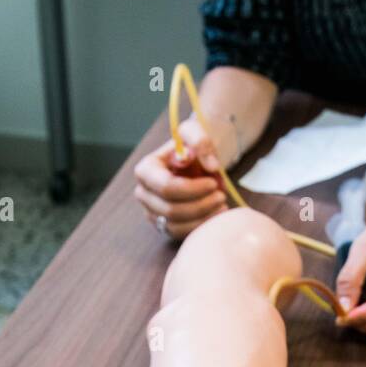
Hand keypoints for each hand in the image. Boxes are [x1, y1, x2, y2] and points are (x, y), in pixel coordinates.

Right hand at [134, 116, 230, 240]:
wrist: (195, 157)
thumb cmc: (193, 144)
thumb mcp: (195, 132)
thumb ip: (201, 141)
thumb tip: (211, 166)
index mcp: (145, 170)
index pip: (166, 187)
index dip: (192, 189)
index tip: (213, 183)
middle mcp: (143, 194)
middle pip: (170, 210)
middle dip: (200, 205)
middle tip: (222, 196)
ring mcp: (152, 212)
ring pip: (175, 226)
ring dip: (202, 218)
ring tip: (222, 205)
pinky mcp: (163, 225)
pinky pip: (180, 234)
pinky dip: (200, 227)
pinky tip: (217, 215)